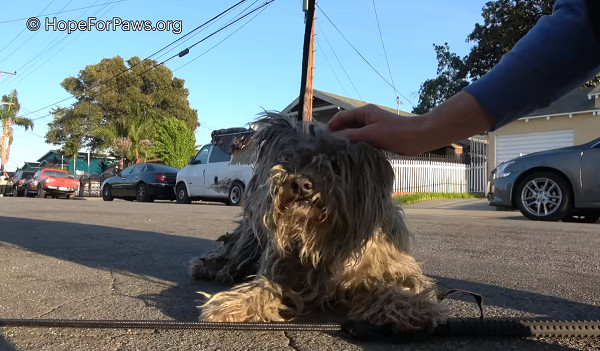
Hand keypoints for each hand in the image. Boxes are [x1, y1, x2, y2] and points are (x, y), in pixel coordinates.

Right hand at [327, 91, 494, 155]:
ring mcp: (373, 128)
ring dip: (347, 143)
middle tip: (328, 150)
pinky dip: (356, 147)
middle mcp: (367, 118)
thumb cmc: (397, 133)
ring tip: (338, 155)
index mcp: (364, 112)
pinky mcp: (379, 138)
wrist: (420, 137)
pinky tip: (353, 157)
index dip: (330, 128)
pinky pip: (362, 142)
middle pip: (346, 126)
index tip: (322, 141)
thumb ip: (351, 136)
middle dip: (337, 137)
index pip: (340, 118)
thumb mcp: (371, 134)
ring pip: (354, 135)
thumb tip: (333, 139)